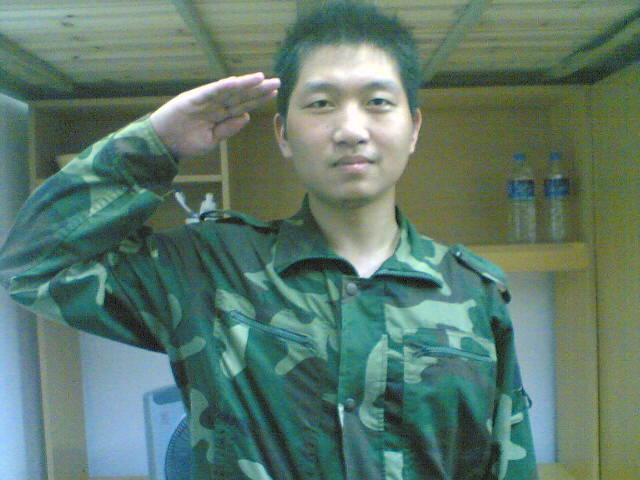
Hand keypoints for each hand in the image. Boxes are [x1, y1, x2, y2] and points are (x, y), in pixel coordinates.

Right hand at [149, 72, 279, 160]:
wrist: (162, 143)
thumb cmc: (186, 141)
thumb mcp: (212, 140)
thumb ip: (228, 129)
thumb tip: (246, 117)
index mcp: (221, 114)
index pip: (243, 105)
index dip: (258, 99)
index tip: (274, 93)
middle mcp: (216, 104)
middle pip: (241, 96)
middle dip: (258, 89)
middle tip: (276, 81)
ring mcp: (205, 100)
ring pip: (228, 91)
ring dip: (244, 84)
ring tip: (261, 78)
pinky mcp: (193, 98)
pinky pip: (210, 92)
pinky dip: (222, 87)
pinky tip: (236, 82)